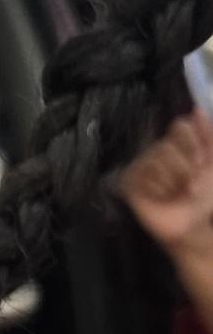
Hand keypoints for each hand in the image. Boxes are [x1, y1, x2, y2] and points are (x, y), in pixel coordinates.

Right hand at [118, 110, 212, 259]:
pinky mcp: (129, 181)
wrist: (191, 224)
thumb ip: (208, 137)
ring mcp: (141, 165)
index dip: (193, 146)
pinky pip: (142, 176)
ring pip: (156, 162)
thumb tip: (197, 109)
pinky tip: (159, 197)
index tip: (202, 163)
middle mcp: (157, 149)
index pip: (180, 127)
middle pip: (167, 146)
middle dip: (184, 170)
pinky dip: (157, 190)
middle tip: (189, 185)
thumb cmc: (204, 195)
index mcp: (178, 143)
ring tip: (174, 193)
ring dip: (172, 183)